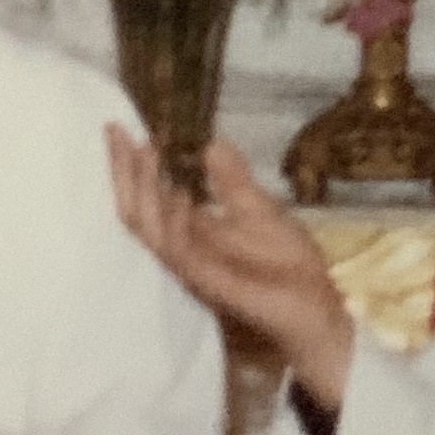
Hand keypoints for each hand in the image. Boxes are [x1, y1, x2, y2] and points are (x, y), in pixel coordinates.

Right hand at [105, 127, 358, 412]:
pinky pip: (181, 253)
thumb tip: (210, 142)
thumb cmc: (288, 264)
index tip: (119, 128)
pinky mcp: (209, 283)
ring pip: (150, 231)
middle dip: (125, 174)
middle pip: (138, 212)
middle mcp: (182, 249)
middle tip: (118, 134)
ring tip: (147, 152)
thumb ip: (232, 181)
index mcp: (191, 232)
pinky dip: (175, 223)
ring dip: (146, 191)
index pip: (149, 197)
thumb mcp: (259, 210)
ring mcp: (191, 267)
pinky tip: (178, 194)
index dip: (131, 166)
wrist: (316, 306)